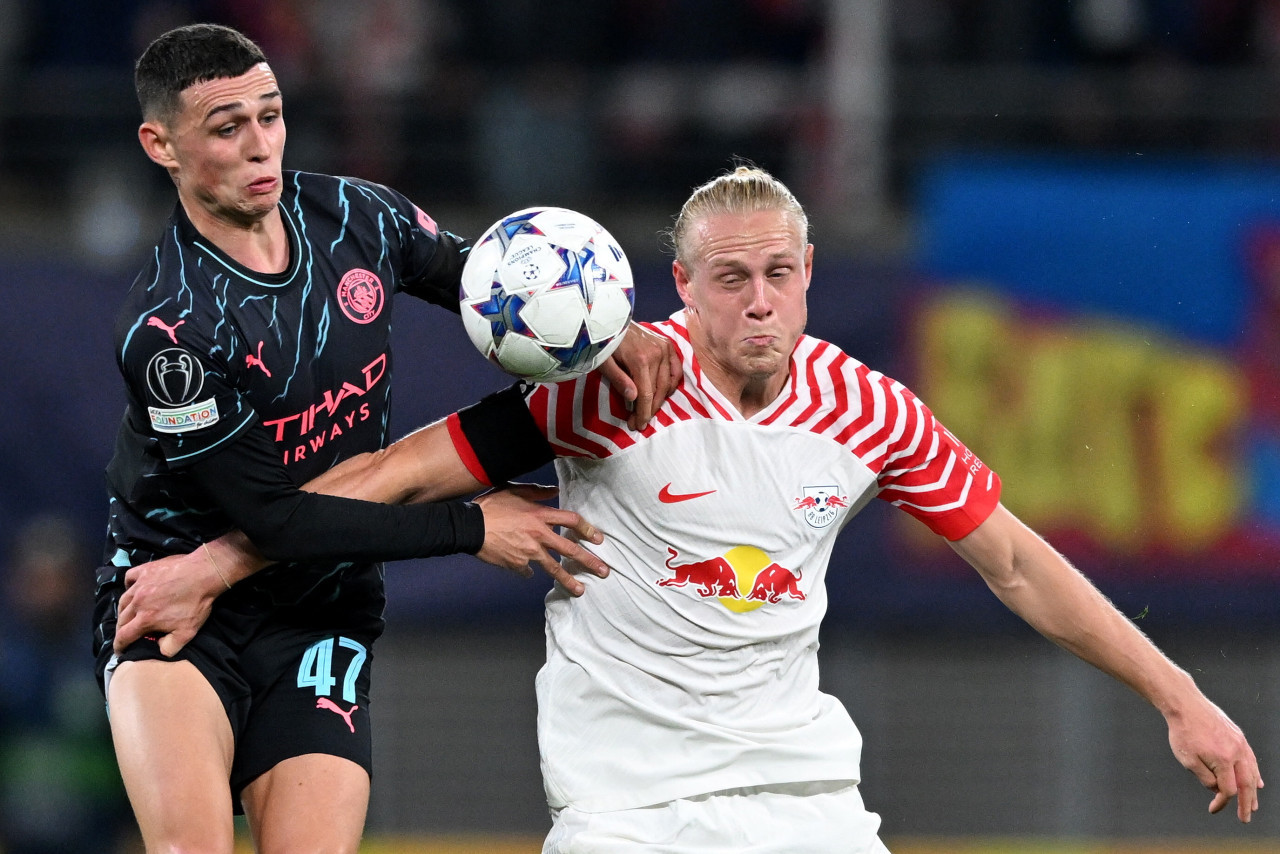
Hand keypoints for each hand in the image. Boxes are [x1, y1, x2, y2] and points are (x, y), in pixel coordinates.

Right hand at [113, 548, 226, 656]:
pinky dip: (128, 585)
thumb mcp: (188, 632)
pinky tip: (133, 588)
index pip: (124, 636)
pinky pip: (129, 577)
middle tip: (126, 632)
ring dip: (124, 610)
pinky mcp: (145, 569)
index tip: (119, 651)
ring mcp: (140, 584)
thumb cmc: (196, 603)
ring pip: (123, 600)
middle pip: (122, 618)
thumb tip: (159, 648)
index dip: (119, 646)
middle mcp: (137, 602)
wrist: (204, 574)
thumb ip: (170, 646)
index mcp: (145, 619)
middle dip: (122, 629)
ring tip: (128, 614)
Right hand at [473, 484, 608, 595]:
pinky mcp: (517, 564)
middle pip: (570, 549)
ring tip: (581, 590)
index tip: (598, 539)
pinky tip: (530, 573)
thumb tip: (554, 490)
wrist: (470, 527)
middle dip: (589, 561)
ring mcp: (528, 552)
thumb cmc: (491, 506)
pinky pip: (528, 571)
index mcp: (539, 515)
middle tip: (604, 571)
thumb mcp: (514, 491)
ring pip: (554, 568)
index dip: (587, 529)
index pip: (571, 520)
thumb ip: (536, 492)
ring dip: (569, 580)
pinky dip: (530, 571)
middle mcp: (538, 535)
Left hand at [599, 321, 681, 429]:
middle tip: (640, 423)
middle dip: (649, 410)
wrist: (611, 318)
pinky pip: (676, 370)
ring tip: (649, 410)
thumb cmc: (604, 342)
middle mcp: (657, 354)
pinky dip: (672, 384)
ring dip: (660, 400)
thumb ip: (618, 380)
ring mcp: (664, 348)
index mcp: (640, 359)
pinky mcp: (668, 344)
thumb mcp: (604, 362)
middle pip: (658, 391)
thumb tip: (633, 399)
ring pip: (668, 383)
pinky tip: (663, 393)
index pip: (646, 394)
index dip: (643, 412)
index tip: (638, 425)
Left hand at [1167, 694, 1262, 821]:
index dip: (1222, 802)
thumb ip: (1205, 778)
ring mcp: (1240, 743)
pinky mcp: (1238, 736)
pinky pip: (1251, 759)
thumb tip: (1218, 789)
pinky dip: (1254, 773)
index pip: (1228, 790)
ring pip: (1252, 772)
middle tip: (1245, 818)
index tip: (1213, 809)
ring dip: (1253, 791)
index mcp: (1223, 760)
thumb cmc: (1183, 732)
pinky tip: (1257, 782)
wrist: (1185, 704)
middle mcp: (1236, 752)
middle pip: (1246, 784)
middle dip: (1246, 803)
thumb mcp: (1187, 760)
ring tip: (1253, 805)